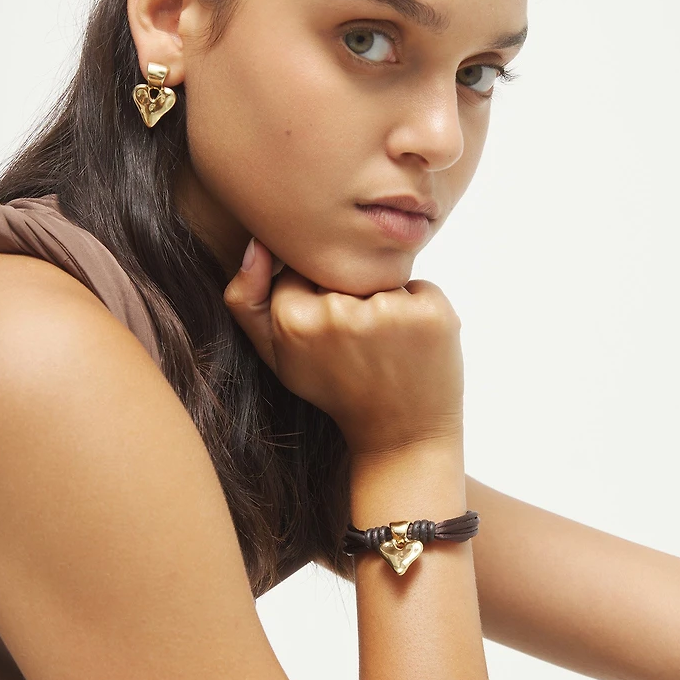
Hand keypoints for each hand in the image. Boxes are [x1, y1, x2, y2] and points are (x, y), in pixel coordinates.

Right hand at [223, 238, 464, 459]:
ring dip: (387, 303)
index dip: (316, 297)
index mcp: (294, 322)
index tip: (329, 335)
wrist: (401, 436)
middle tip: (361, 345)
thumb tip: (256, 243)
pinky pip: (420, 287)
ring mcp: (389, 312)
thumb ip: (247, 300)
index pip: (300, 270)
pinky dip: (419, 310)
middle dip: (352, 297)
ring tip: (388, 348)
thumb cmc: (337, 390)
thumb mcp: (277, 356)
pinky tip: (414, 346)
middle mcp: (339, 314)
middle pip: (342, 270)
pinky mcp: (431, 313)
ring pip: (381, 277)